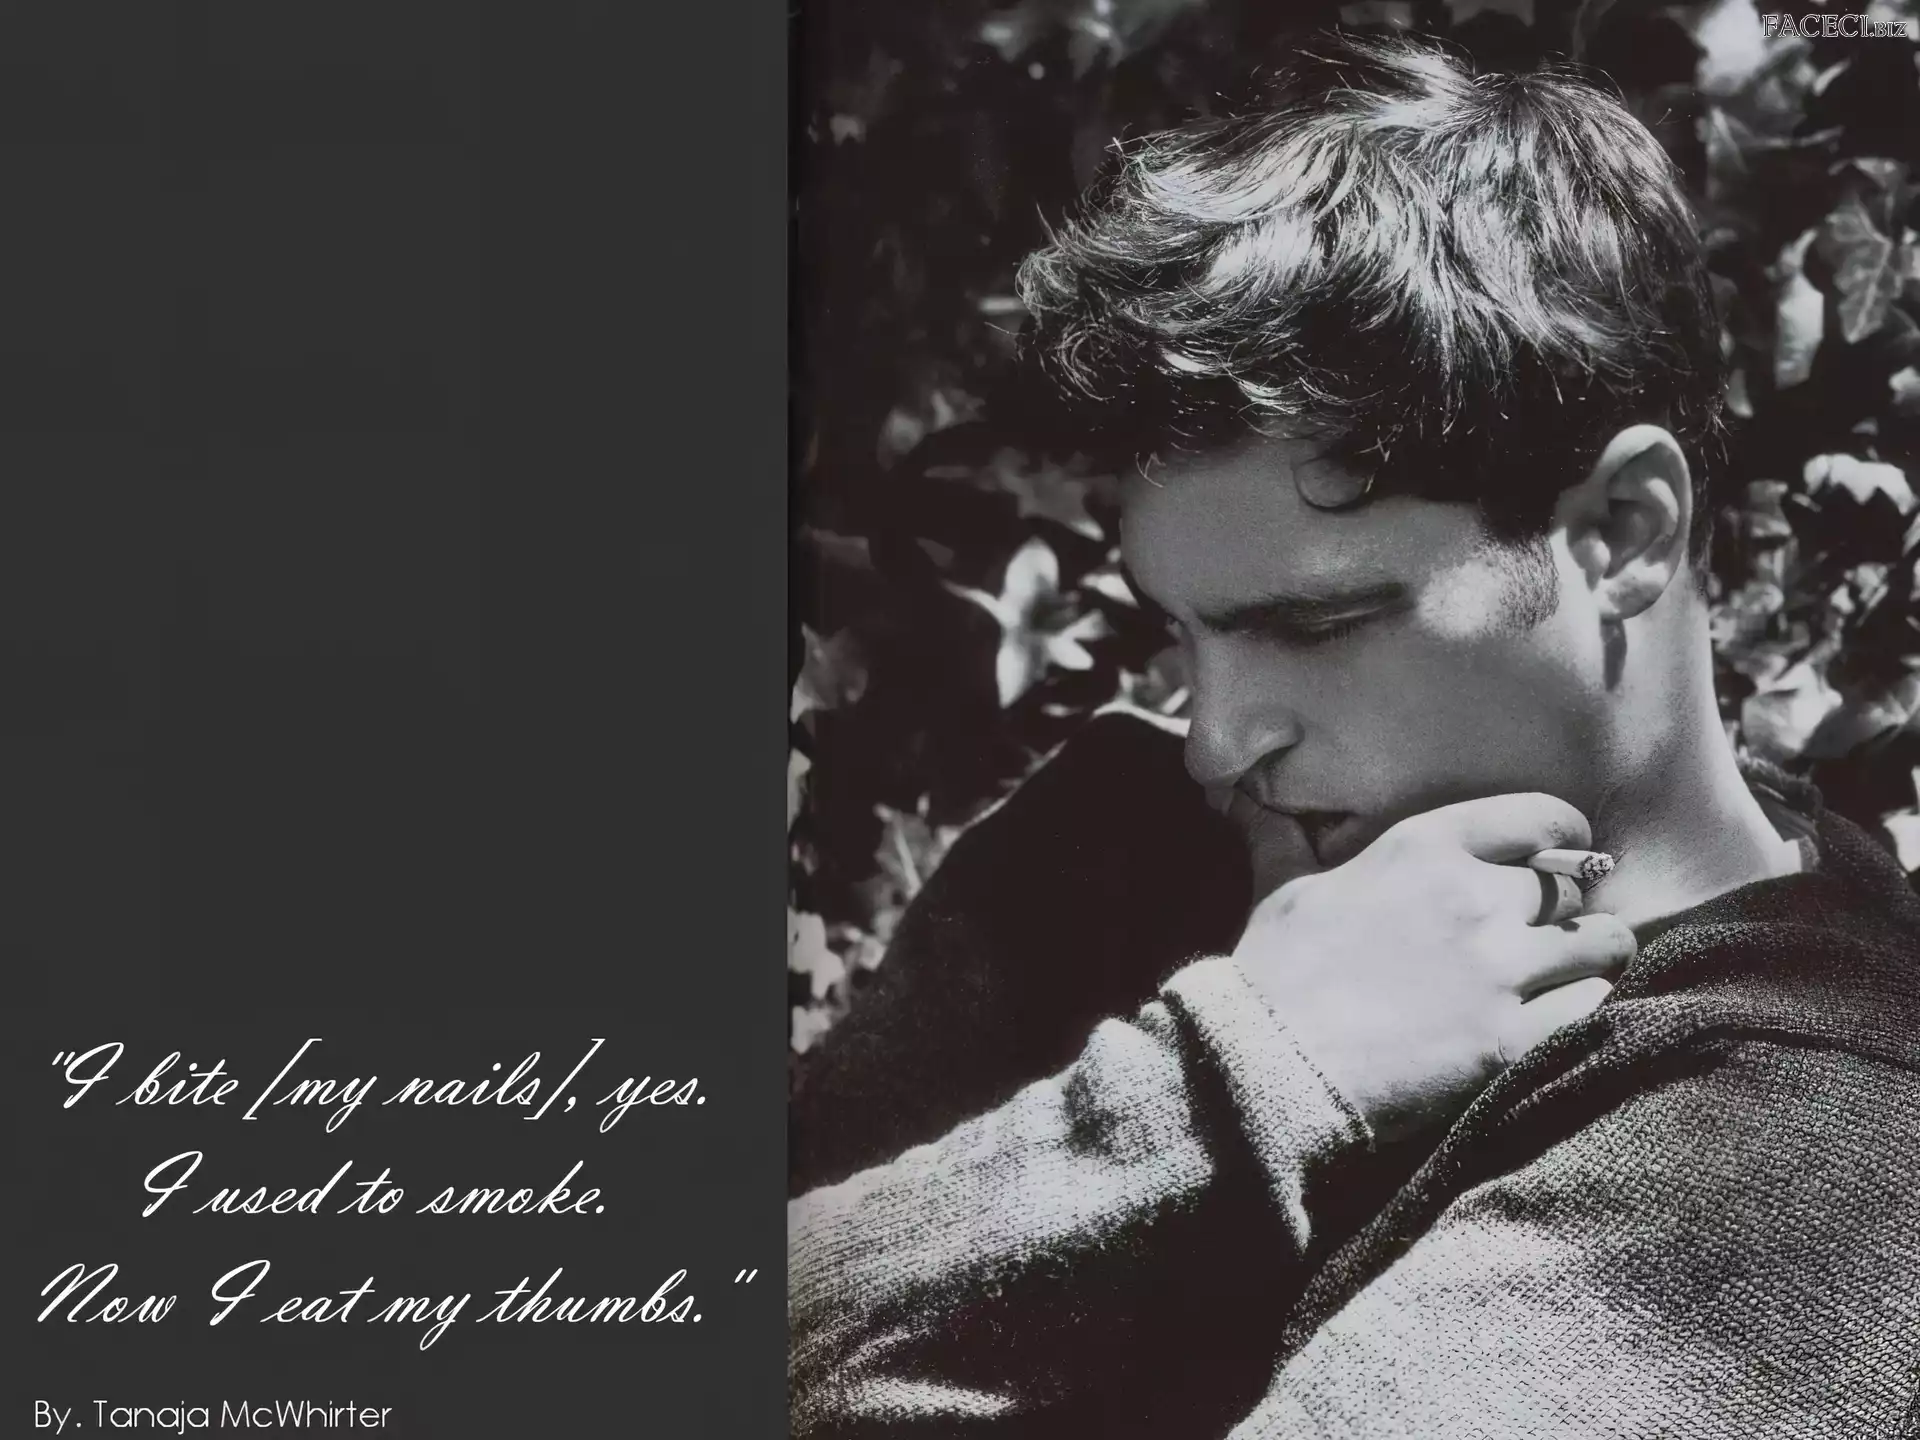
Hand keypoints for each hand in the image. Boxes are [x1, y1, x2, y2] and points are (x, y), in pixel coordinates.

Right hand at [1230, 793, 1634, 1141]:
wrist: (1269, 1064)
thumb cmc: (1273, 972)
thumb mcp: (1280, 889)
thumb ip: (1284, 839)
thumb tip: (1245, 799)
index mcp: (1424, 846)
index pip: (1540, 818)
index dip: (1563, 837)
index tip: (1563, 856)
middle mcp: (1475, 896)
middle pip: (1572, 887)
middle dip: (1562, 910)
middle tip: (1541, 935)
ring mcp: (1500, 968)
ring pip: (1600, 944)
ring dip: (1588, 960)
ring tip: (1567, 978)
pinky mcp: (1512, 1037)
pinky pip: (1595, 1006)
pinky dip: (1586, 1011)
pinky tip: (1561, 1020)